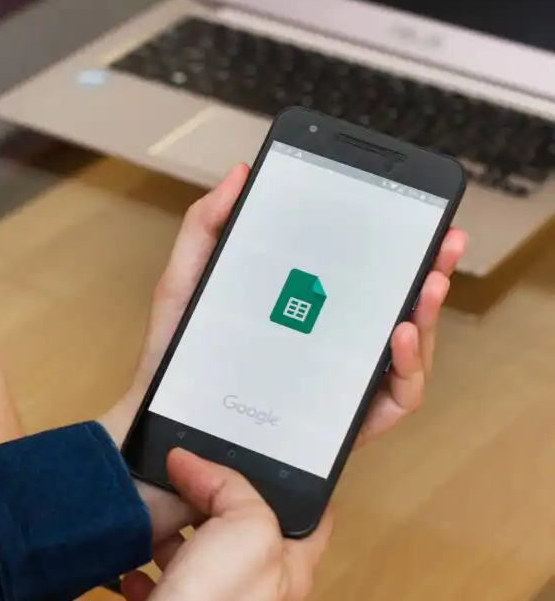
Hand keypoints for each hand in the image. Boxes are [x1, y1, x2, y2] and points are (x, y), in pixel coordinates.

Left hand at [99, 163, 467, 540]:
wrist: (158, 427)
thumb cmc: (175, 357)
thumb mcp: (186, 283)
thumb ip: (207, 228)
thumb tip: (242, 173)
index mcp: (304, 313)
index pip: (362, 278)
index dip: (398, 248)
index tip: (420, 215)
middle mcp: (329, 349)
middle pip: (395, 310)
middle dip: (428, 273)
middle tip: (443, 243)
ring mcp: (339, 388)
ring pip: (405, 354)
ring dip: (426, 317)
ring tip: (425, 286)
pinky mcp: (339, 427)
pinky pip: (391, 404)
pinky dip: (405, 370)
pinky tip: (397, 337)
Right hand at [121, 449, 331, 600]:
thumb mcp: (248, 528)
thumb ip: (233, 488)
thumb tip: (190, 463)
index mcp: (288, 568)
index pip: (309, 514)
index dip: (289, 478)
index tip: (259, 449)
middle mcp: (257, 589)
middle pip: (242, 527)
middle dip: (215, 498)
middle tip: (190, 470)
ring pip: (200, 555)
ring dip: (176, 531)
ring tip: (157, 512)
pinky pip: (163, 586)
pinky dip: (146, 570)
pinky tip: (135, 565)